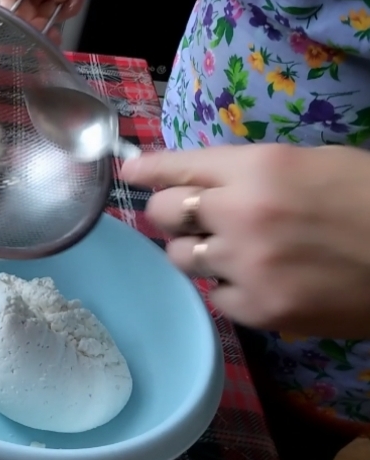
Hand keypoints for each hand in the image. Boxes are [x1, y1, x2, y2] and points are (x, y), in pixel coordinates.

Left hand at [120, 144, 369, 338]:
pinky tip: (260, 279)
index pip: (174, 167)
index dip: (145, 171)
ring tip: (234, 249)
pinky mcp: (259, 309)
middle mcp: (240, 214)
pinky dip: (230, 287)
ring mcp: (247, 265)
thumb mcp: (308, 163)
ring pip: (181, 258)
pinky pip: (216, 296)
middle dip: (170, 213)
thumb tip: (196, 178)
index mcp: (257, 168)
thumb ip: (245, 171)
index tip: (128, 173)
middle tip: (190, 217)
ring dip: (196, 251)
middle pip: (163, 213)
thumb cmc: (369, 200)